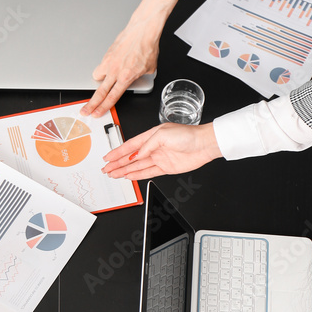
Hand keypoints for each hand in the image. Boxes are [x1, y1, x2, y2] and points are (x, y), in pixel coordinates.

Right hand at [80, 0, 176, 117]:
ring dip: (100, 81)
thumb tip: (140, 78)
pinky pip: (102, 65)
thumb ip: (141, 76)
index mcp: (126, 77)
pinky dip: (105, 67)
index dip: (103, 107)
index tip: (97, 113)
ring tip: (106, 80)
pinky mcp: (107, 53)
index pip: (112, 97)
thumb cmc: (147, 45)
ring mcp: (109, 61)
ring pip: (98, 76)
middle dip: (91, 104)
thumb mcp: (150, 68)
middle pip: (100, 92)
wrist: (143, 29)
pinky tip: (113, 64)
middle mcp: (115, 70)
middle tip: (85, 110)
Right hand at [102, 123, 221, 179]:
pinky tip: (128, 176)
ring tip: (113, 174)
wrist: (205, 144)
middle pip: (131, 157)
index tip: (108, 158)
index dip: (118, 152)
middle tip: (106, 169)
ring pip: (137, 166)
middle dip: (117, 163)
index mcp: (151, 136)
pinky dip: (137, 175)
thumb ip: (147, 146)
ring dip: (124, 170)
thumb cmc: (188, 135)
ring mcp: (159, 158)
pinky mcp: (165, 167)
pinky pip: (147, 172)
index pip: (130, 146)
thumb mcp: (163, 135)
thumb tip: (136, 155)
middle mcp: (154, 147)